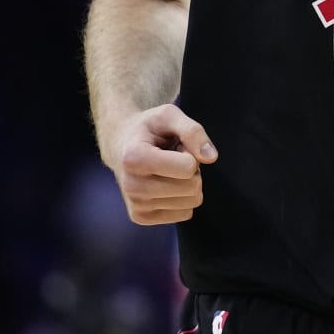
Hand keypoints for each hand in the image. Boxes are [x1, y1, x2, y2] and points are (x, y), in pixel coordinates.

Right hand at [109, 103, 218, 224]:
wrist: (121, 145)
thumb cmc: (149, 128)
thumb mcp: (169, 115)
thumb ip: (192, 131)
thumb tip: (211, 157)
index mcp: (134, 158)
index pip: (188, 168)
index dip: (189, 152)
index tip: (172, 146)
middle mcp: (131, 186)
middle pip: (192, 187)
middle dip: (192, 169)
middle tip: (173, 157)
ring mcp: (136, 205)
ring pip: (191, 202)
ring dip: (187, 183)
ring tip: (168, 169)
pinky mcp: (142, 218)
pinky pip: (185, 213)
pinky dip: (182, 198)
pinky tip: (164, 183)